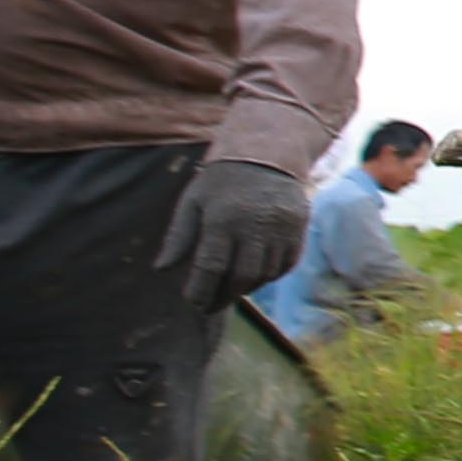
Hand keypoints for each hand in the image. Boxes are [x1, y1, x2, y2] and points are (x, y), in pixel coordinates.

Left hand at [159, 157, 312, 313]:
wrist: (268, 154)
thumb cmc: (222, 180)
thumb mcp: (193, 201)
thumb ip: (178, 236)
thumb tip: (162, 269)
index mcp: (222, 219)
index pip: (211, 267)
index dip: (201, 291)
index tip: (193, 303)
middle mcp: (255, 226)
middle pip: (241, 277)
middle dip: (224, 297)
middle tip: (211, 306)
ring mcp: (281, 228)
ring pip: (265, 274)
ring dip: (247, 287)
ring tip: (231, 289)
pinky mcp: (299, 228)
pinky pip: (286, 264)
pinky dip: (270, 275)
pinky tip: (256, 274)